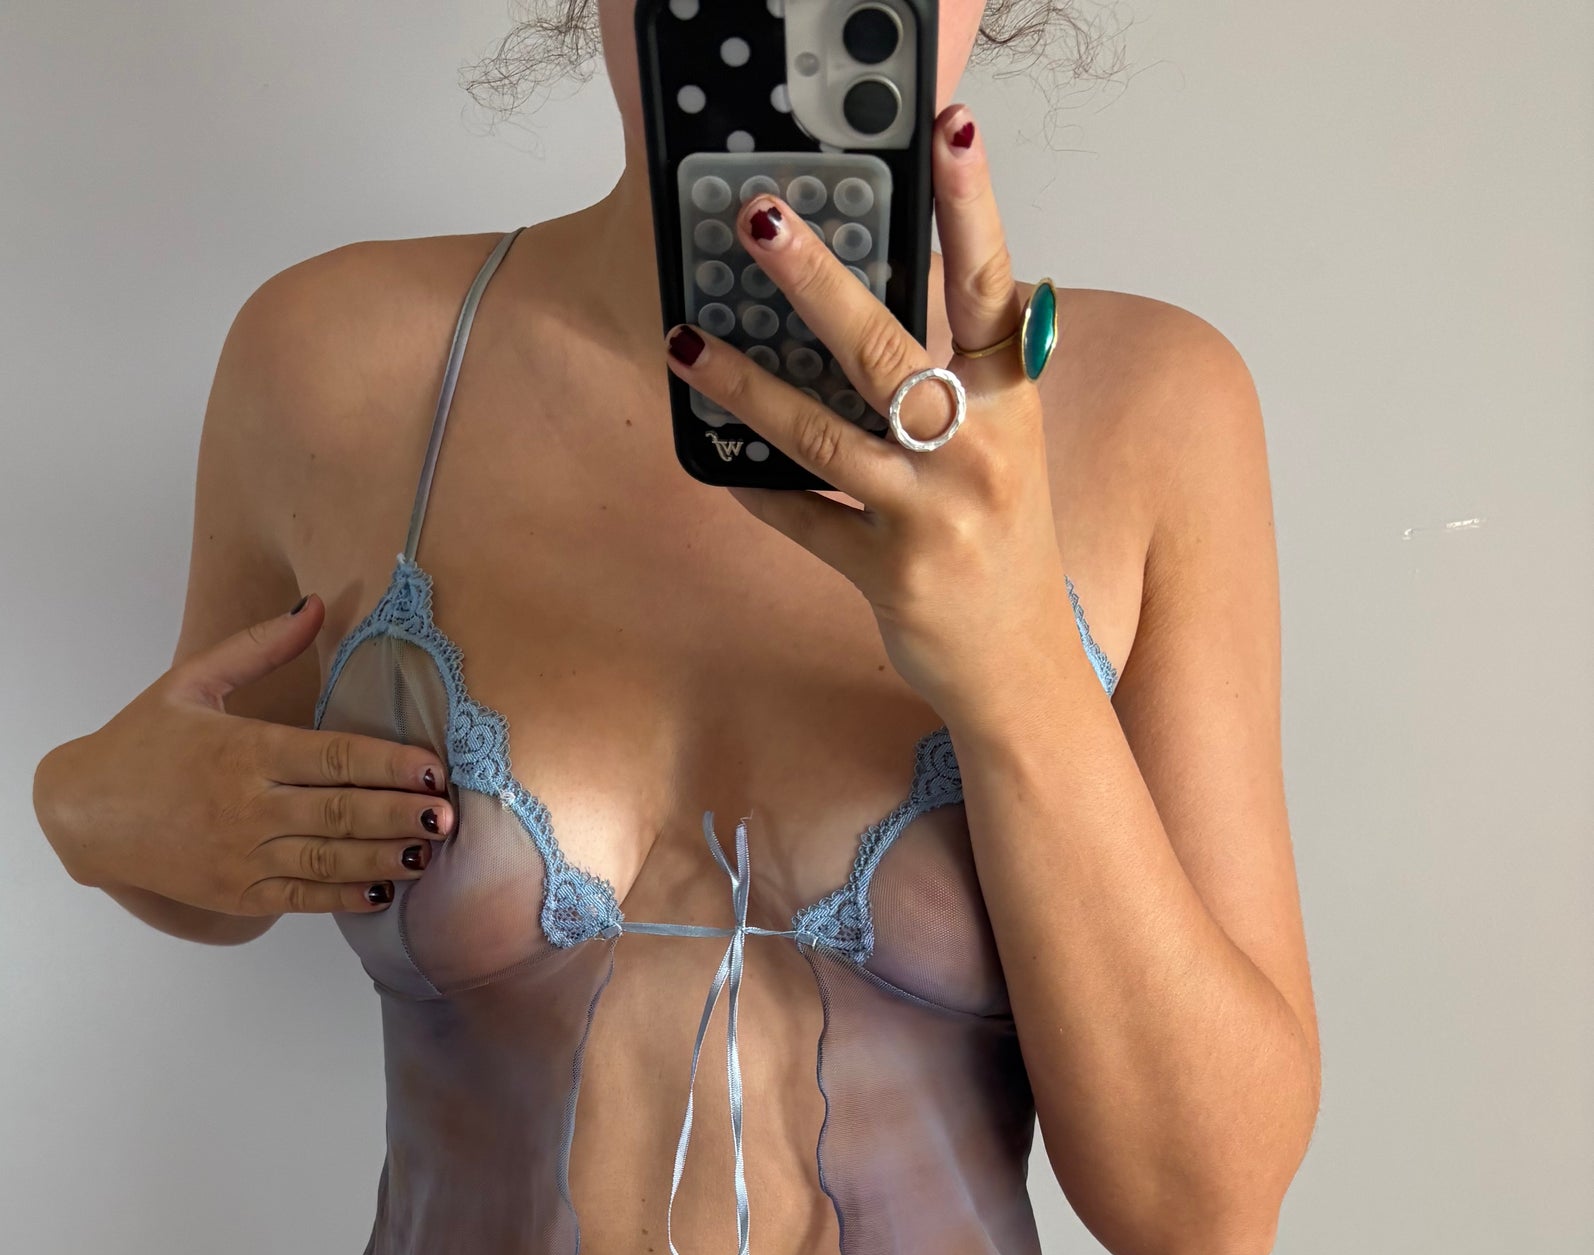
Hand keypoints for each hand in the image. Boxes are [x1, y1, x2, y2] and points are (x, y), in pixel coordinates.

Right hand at [32, 597, 452, 917]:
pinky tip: (381, 888)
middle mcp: (249, 806)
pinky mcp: (238, 893)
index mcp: (244, 750)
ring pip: (331, 859)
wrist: (86, 814)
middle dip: (401, 814)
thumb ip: (257, 647)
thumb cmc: (142, 742)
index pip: (334, 757)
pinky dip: (345, 895)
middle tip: (448, 816)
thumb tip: (314, 604)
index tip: (433, 767)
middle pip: (343, 810)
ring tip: (428, 853)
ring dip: (386, 858)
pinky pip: (304, 897)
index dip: (390, 764)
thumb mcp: (191, 683)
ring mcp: (244, 855)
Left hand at [662, 106, 1086, 728]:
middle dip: (818, 282)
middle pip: (888, 350)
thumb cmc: (1002, 541)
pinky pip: (805, 521)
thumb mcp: (1002, 447)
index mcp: (1010, 402)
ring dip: (747, 387)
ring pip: (824, 436)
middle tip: (761, 221)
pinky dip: (759, 490)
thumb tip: (877, 303)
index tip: (950, 132)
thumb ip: (961, 378)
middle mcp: (978, 452)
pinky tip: (719, 461)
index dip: (973, 206)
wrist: (1021, 670)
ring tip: (686, 343)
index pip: (991, 284)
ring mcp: (933, 515)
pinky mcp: (890, 573)